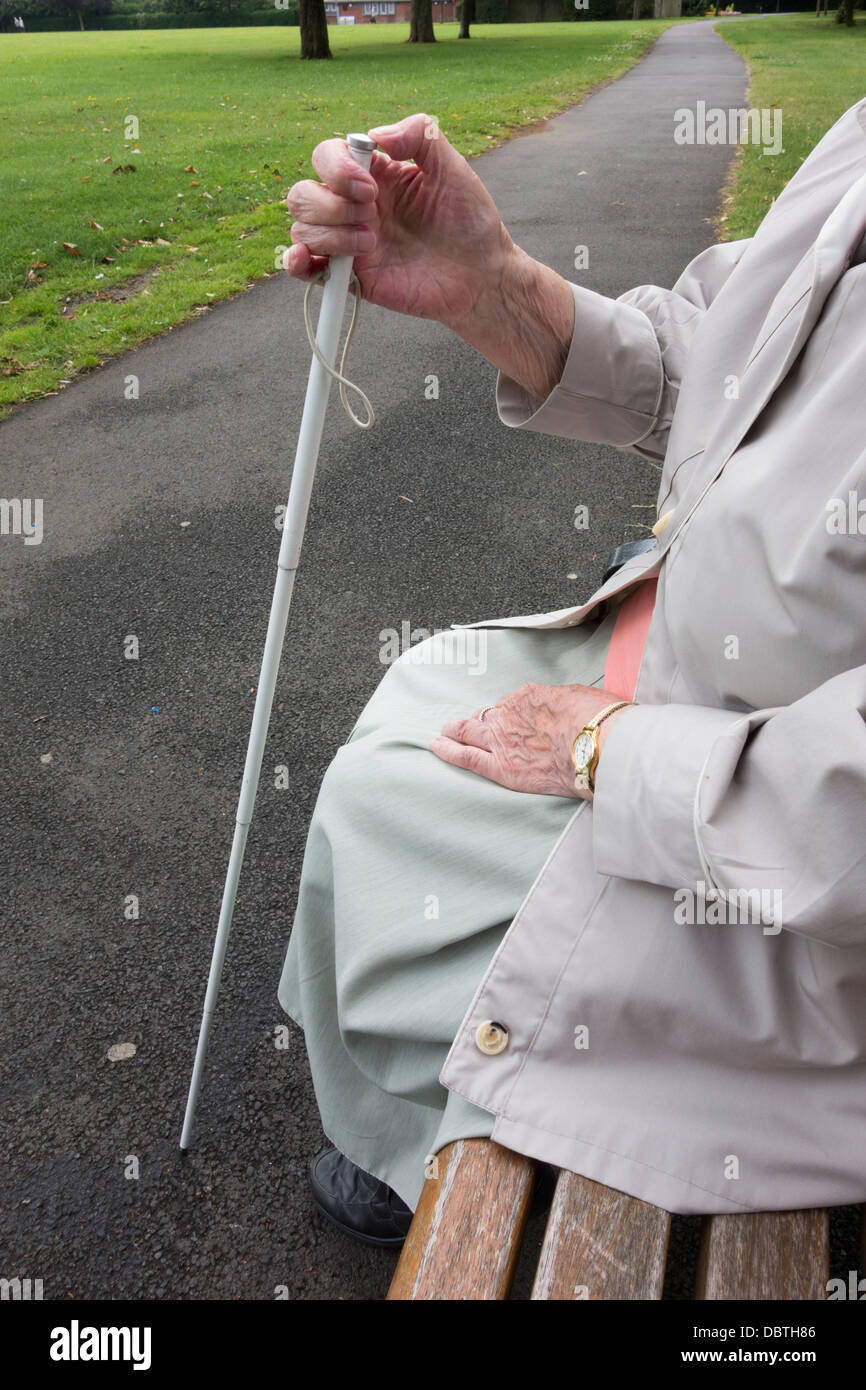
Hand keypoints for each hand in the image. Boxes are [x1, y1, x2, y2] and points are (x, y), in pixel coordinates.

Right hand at [283, 111, 513, 330]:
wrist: (480, 274)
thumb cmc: (468, 220)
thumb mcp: (451, 166)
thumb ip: (419, 134)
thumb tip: (376, 135)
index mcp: (373, 175)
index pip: (326, 156)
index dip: (337, 168)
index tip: (370, 188)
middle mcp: (354, 206)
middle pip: (302, 193)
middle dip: (330, 204)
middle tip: (371, 216)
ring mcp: (349, 242)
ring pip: (302, 228)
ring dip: (331, 233)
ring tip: (372, 243)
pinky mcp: (352, 277)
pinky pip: (305, 270)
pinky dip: (296, 262)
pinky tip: (308, 258)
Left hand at [430, 684, 631, 799]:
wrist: (602, 745)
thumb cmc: (600, 720)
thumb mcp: (580, 698)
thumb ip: (560, 703)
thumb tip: (560, 710)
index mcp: (529, 695)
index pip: (511, 705)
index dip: (508, 713)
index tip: (510, 719)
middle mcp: (510, 714)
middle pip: (485, 716)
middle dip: (475, 718)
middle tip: (465, 722)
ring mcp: (502, 740)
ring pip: (469, 732)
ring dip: (455, 731)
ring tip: (444, 733)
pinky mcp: (502, 767)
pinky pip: (466, 757)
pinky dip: (447, 750)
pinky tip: (436, 746)